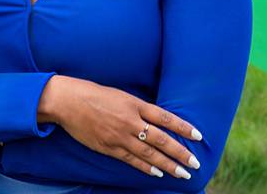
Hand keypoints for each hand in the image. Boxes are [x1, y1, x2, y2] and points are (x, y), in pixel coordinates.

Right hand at [43, 75, 201, 180]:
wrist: (68, 102)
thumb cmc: (94, 94)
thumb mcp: (121, 95)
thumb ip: (138, 108)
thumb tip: (157, 118)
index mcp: (134, 104)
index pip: (165, 117)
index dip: (183, 127)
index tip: (198, 136)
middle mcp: (130, 121)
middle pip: (161, 139)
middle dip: (180, 153)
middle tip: (195, 163)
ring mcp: (119, 136)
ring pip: (149, 154)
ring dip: (168, 165)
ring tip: (182, 173)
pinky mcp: (108, 147)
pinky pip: (131, 160)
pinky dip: (146, 167)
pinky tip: (158, 173)